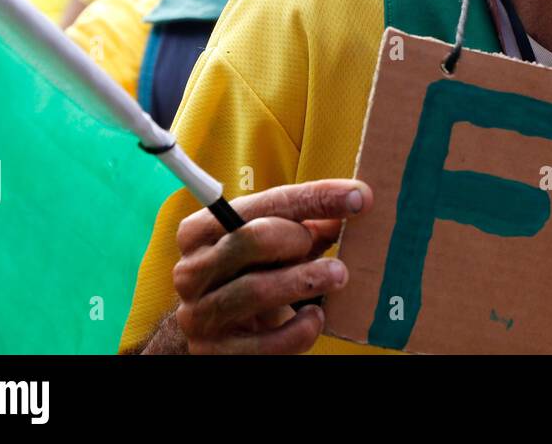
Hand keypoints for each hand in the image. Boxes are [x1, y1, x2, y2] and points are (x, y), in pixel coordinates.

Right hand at [173, 180, 372, 353]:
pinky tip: (315, 317)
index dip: (316, 197)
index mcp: (201, 231)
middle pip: (252, 239)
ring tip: (337, 276)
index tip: (360, 197)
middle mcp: (191, 270)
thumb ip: (308, 224)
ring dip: (306, 280)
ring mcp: (199, 314)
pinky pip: (265, 343)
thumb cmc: (252, 275)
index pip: (264, 203)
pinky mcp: (215, 353)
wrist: (218, 333)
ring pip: (256, 289)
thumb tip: (353, 203)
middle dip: (299, 239)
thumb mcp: (274, 245)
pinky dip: (299, 329)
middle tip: (328, 248)